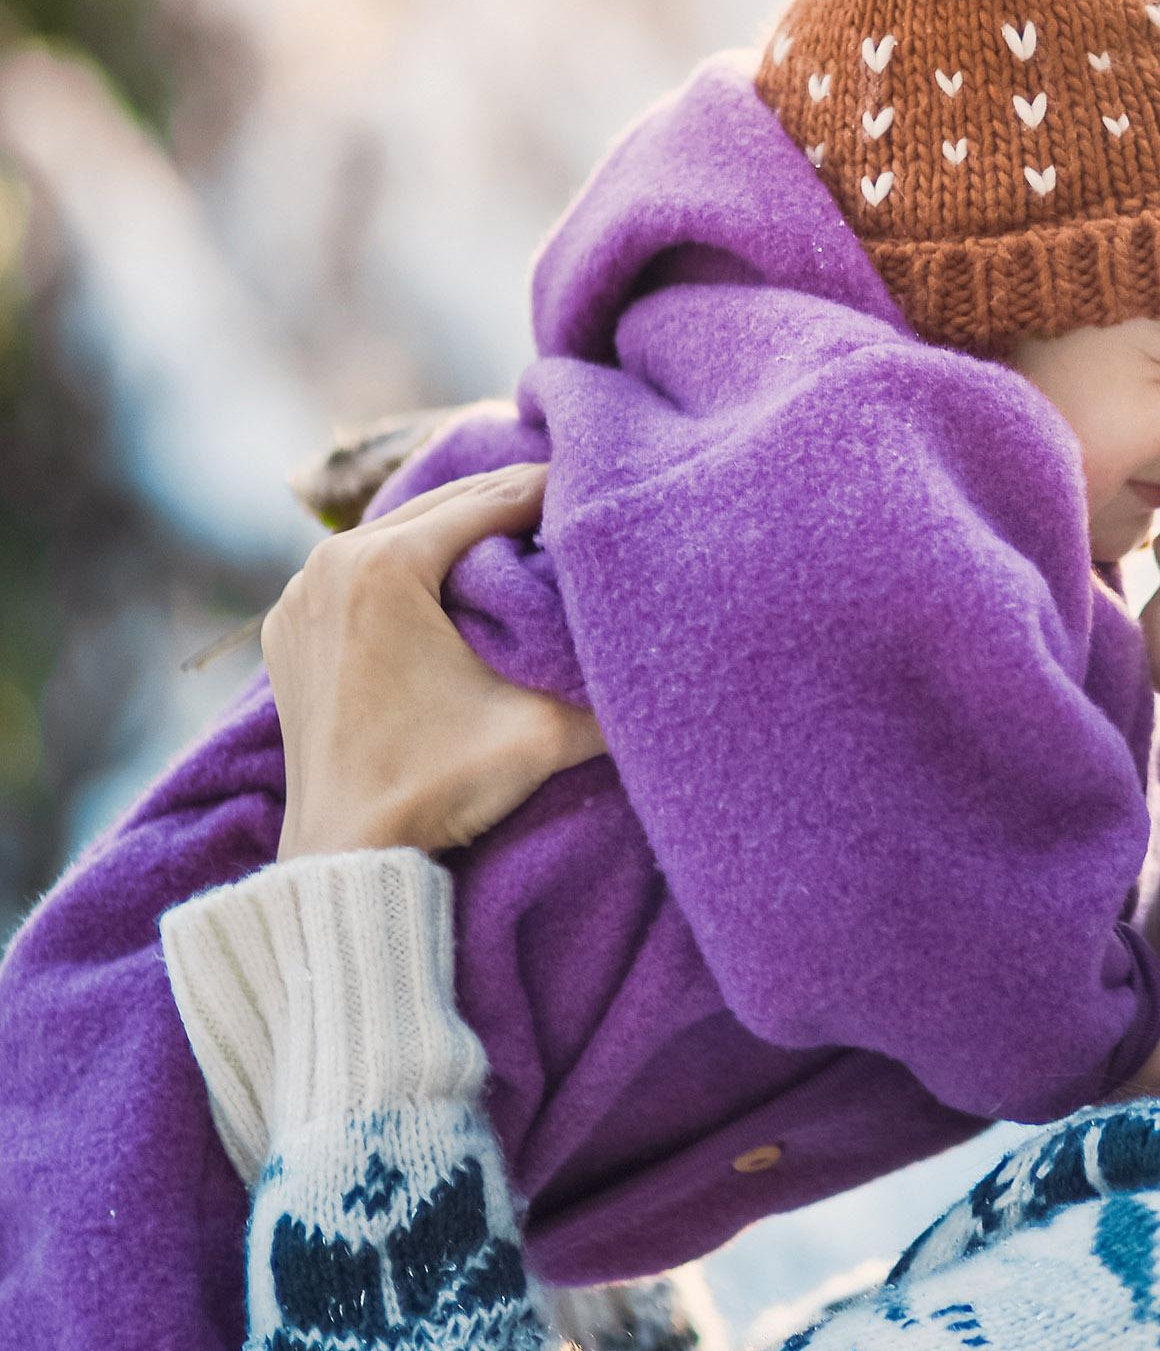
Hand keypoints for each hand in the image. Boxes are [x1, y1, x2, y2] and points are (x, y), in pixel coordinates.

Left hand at [266, 465, 605, 861]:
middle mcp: (331, 565)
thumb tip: (677, 658)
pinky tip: (457, 581)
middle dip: (510, 505)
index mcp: (385, 566)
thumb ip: (613, 688)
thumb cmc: (437, 787)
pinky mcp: (291, 625)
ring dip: (463, 530)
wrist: (345, 856)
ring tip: (526, 540)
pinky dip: (413, 564)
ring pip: (402, 531)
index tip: (599, 494)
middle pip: (443, 505)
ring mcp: (302, 594)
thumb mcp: (544, 733)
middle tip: (572, 508)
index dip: (553, 495)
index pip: (491, 501)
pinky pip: (362, 569)